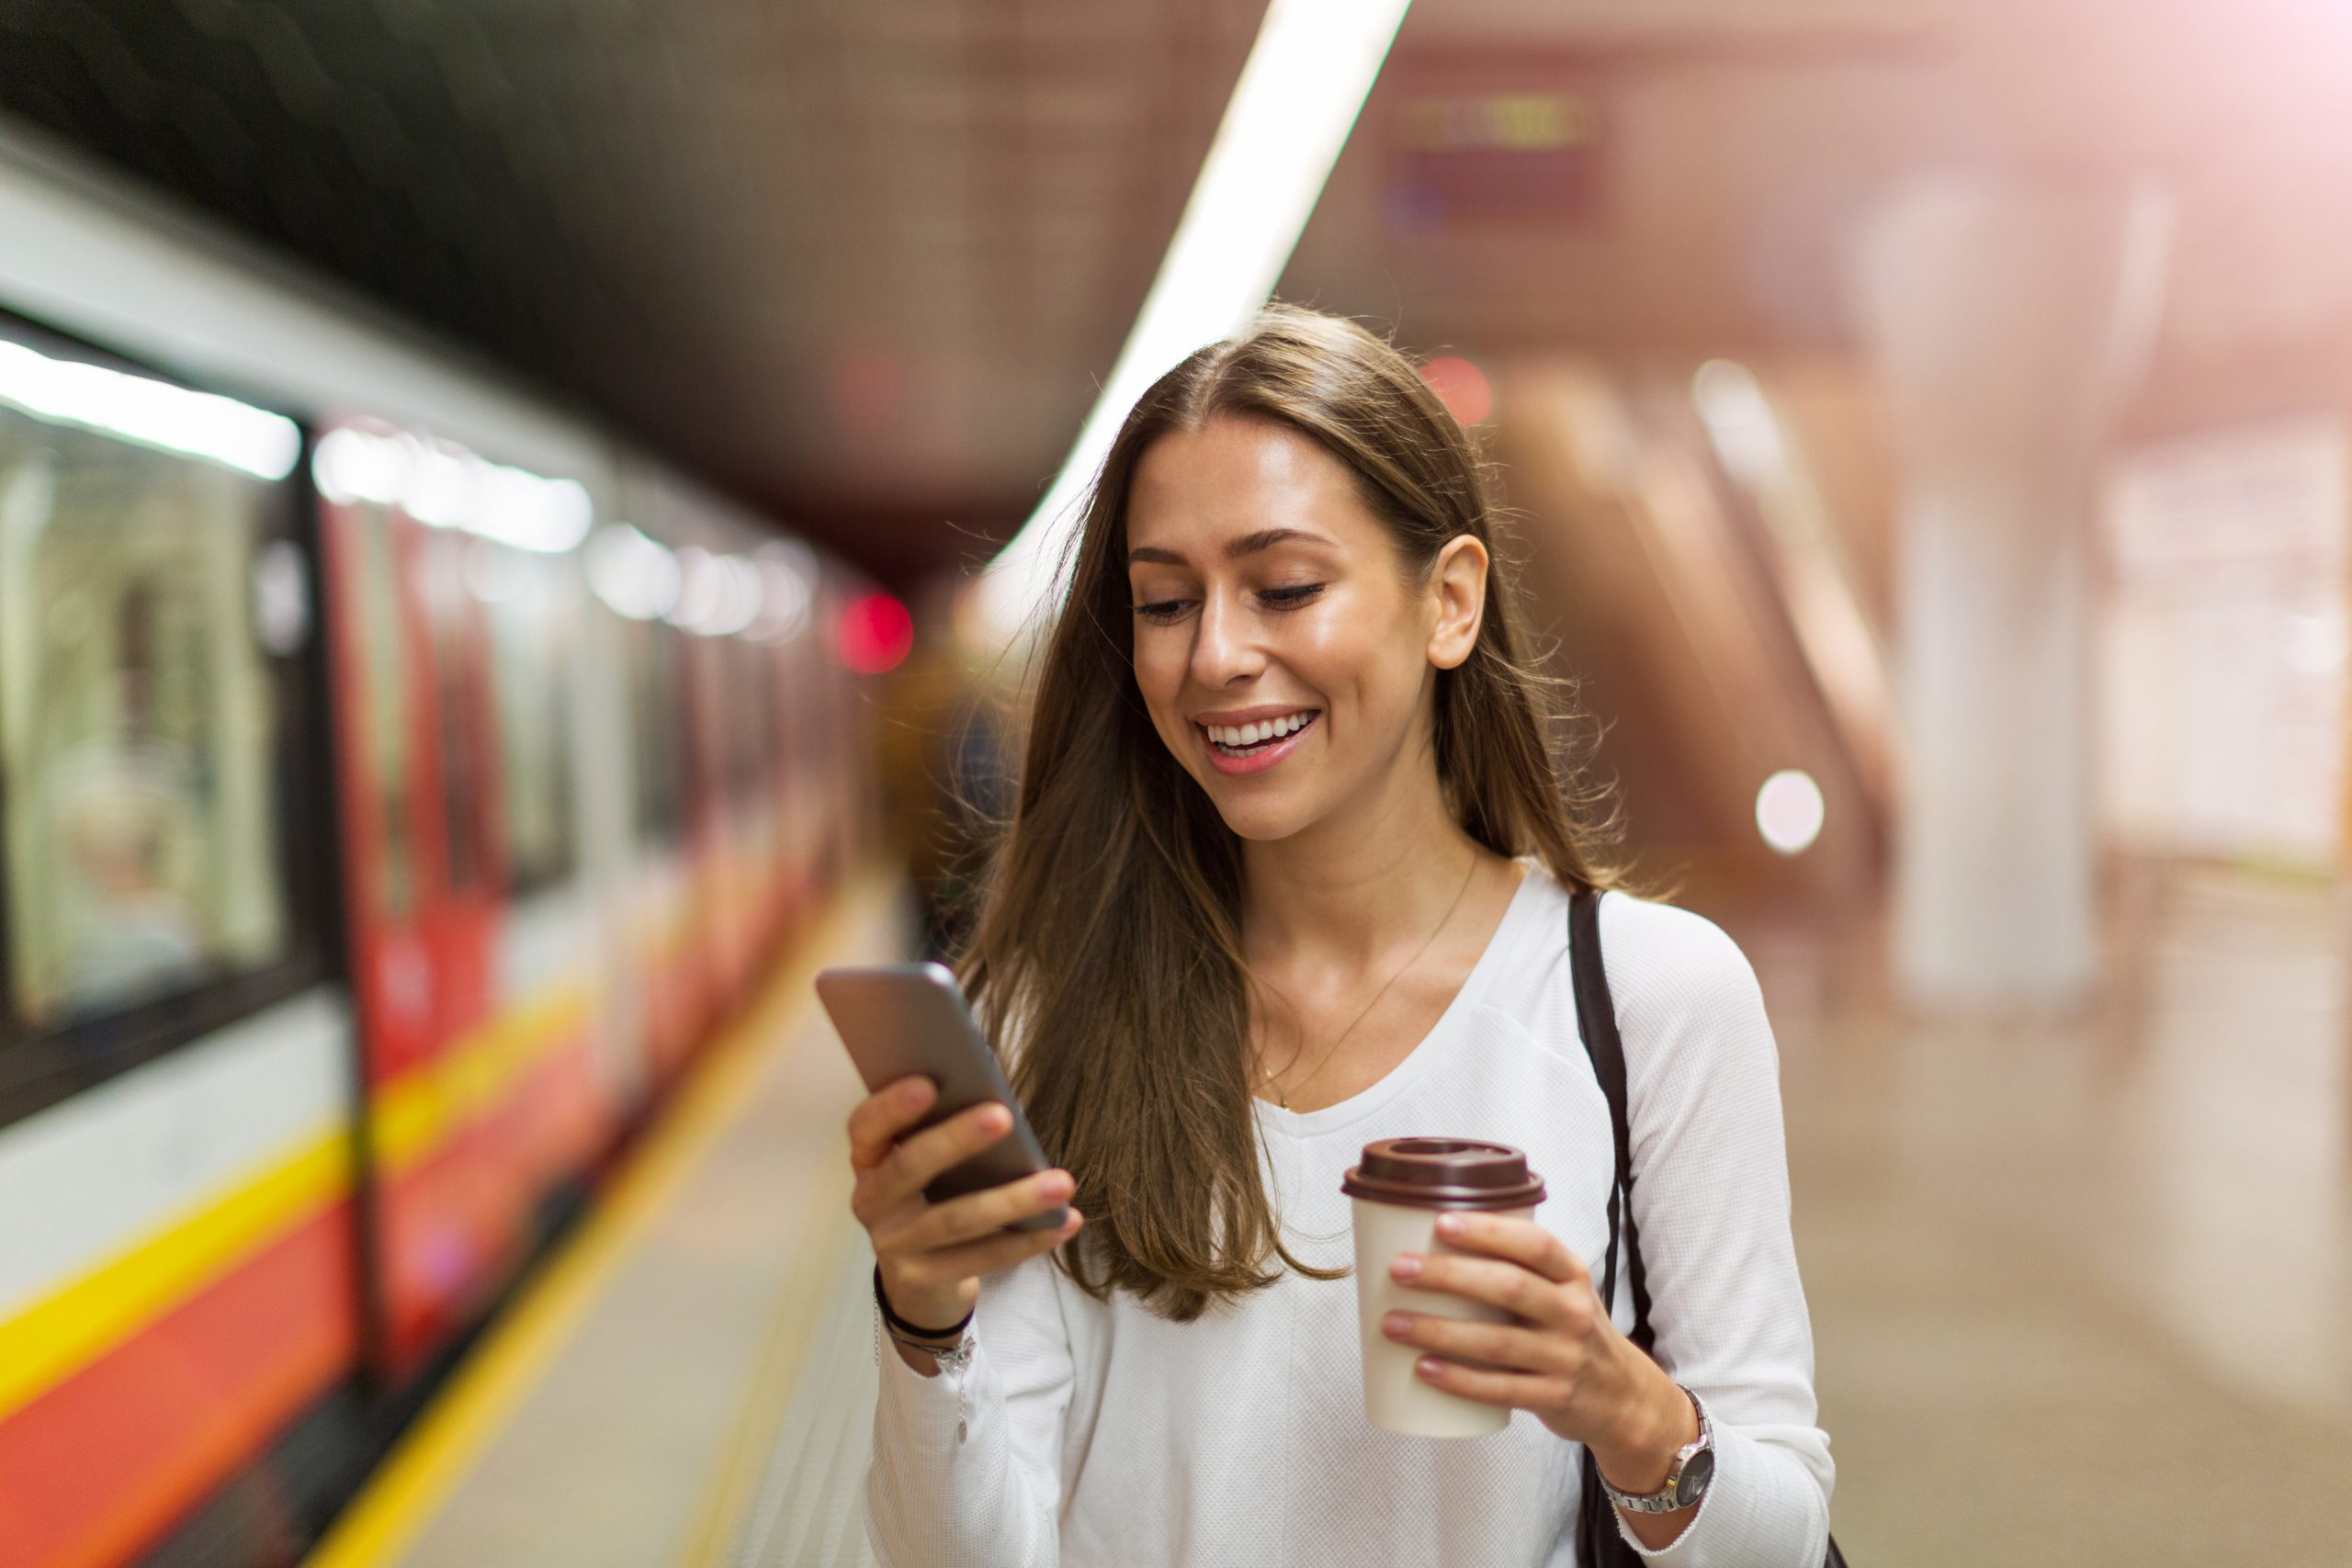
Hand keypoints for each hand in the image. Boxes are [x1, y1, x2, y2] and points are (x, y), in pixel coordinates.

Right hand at [846, 1075, 1083, 1334]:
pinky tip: (1065, 1223)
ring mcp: (893, 1245)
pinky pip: (981, 1258)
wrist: (919, 1281)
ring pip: (955, 1220)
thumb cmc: (934, 1196)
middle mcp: (871, 1201)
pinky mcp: (922, 1279)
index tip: (929, 1084)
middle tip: (1004, 1117)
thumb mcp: (928, 1163)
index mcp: (869, 1159)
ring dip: (1013, 1199)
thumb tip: (998, 1101)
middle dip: (956, 1140)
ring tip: (1062, 1183)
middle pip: (908, 1168)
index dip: (891, 1106)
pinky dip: (1028, 1240)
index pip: (866, 1127)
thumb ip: (945, 1129)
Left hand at [1380, 1211, 1694, 1491]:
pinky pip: (1501, 1389)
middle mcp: (1573, 1312)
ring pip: (1498, 1341)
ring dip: (1440, 1331)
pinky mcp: (1555, 1397)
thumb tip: (1428, 1244)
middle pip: (1509, 1287)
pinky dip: (1460, 1379)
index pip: (1534, 1244)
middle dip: (1449, 1276)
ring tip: (1393, 1323)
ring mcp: (1566, 1357)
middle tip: (1399, 1270)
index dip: (1488, 1231)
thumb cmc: (1570, 1331)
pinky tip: (1424, 1369)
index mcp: (1571, 1275)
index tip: (1440, 1223)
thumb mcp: (1561, 1291)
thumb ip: (1516, 1268)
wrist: (1622, 1396)